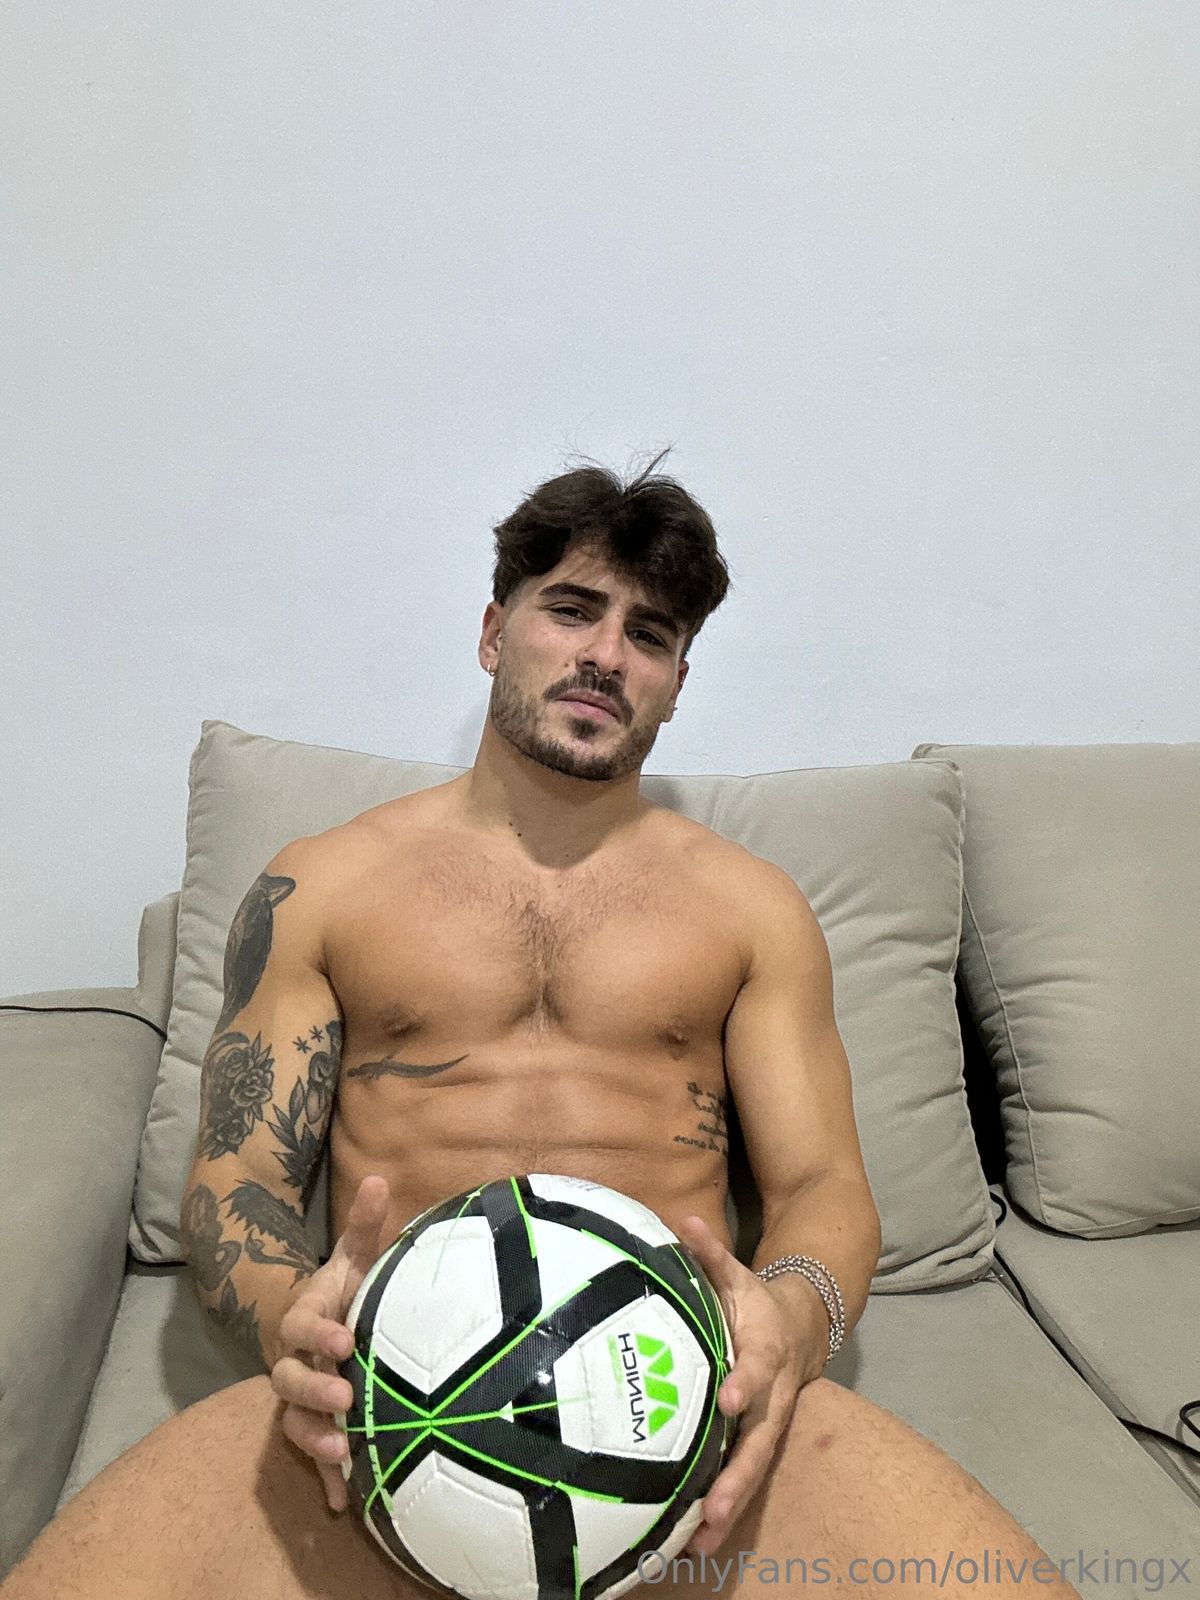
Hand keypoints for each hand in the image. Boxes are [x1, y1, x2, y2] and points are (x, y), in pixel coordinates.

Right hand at [269, 1174, 392, 1512]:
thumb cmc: (346, 1291)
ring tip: (343, 1453)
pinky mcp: (313, 1428)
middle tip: (345, 1399)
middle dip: (315, 1392)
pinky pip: (311, 1457)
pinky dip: (325, 1479)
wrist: (321, 1326)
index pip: (302, 1326)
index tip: (346, 1340)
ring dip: (314, 1441)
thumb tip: (381, 1177)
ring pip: (294, 1423)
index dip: (319, 1334)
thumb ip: (364, 1225)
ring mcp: (300, 1398)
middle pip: (290, 1381)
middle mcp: (294, 1362)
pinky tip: (342, 1502)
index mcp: (304, 1319)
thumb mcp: (354, 1257)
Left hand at [674, 1214, 824, 1557]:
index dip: (746, 1381)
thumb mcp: (736, 1275)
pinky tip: (697, 1544)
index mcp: (765, 1350)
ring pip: (753, 1469)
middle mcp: (771, 1395)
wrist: (800, 1330)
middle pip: (760, 1439)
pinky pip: (742, 1478)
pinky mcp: (755, 1443)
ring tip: (703, 1541)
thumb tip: (683, 1220)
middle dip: (739, 1474)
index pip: (757, 1366)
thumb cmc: (755, 1303)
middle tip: (715, 1507)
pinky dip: (724, 1510)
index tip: (730, 1399)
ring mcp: (766, 1425)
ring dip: (731, 1504)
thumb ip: (710, 1253)